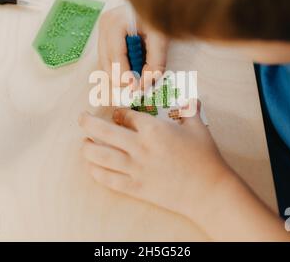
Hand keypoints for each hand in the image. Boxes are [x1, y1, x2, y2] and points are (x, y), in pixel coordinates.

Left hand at [78, 106, 232, 218]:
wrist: (208, 191)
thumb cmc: (205, 158)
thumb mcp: (199, 128)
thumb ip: (190, 110)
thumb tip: (190, 99)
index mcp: (154, 129)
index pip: (126, 116)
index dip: (118, 113)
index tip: (115, 113)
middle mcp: (139, 147)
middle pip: (104, 131)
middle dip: (87, 122)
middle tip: (81, 118)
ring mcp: (135, 169)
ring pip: (100, 155)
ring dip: (87, 147)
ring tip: (84, 143)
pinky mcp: (135, 188)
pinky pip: (108, 179)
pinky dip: (96, 172)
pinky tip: (91, 166)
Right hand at [98, 6, 168, 88]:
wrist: (158, 2)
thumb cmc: (159, 17)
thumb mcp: (161, 38)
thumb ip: (155, 62)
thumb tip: (144, 84)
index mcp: (116, 21)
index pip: (115, 54)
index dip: (123, 73)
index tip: (134, 87)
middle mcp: (105, 24)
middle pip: (106, 61)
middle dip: (120, 78)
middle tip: (135, 90)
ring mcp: (103, 29)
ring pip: (105, 63)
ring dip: (119, 75)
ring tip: (136, 79)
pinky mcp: (105, 35)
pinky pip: (108, 59)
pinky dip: (119, 68)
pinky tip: (132, 71)